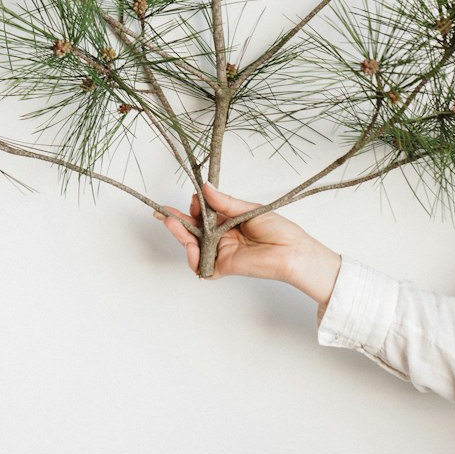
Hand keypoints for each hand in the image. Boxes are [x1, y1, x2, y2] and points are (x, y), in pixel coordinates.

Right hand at [154, 181, 338, 299]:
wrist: (292, 252)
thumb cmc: (279, 230)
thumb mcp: (248, 209)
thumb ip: (223, 202)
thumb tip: (205, 187)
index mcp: (229, 221)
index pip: (204, 214)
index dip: (194, 207)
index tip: (193, 199)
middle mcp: (223, 236)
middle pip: (194, 229)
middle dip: (177, 221)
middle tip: (162, 213)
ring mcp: (221, 252)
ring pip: (193, 245)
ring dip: (180, 235)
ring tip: (171, 224)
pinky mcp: (223, 266)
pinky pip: (201, 265)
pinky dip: (192, 257)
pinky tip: (189, 245)